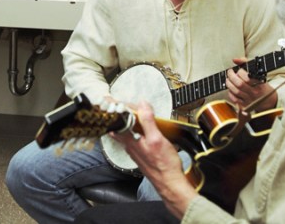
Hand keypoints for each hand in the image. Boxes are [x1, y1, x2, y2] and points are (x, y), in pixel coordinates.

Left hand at [113, 102, 196, 218]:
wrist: (170, 183)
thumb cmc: (164, 165)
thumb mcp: (156, 139)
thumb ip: (148, 121)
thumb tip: (142, 105)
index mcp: (130, 141)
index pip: (117, 122)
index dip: (116, 111)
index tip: (114, 101)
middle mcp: (130, 147)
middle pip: (119, 128)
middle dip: (120, 117)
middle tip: (121, 105)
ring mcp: (135, 152)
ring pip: (126, 134)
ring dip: (128, 124)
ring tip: (132, 114)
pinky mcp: (142, 156)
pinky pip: (134, 141)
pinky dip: (135, 132)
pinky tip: (142, 131)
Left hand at [226, 57, 277, 110]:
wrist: (268, 100)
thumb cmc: (261, 84)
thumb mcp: (257, 72)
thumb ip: (246, 63)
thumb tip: (235, 59)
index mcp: (259, 83)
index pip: (247, 77)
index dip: (240, 72)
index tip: (237, 69)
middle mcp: (255, 92)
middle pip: (240, 84)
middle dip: (231, 76)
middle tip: (230, 72)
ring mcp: (250, 99)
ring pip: (236, 91)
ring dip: (229, 83)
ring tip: (228, 79)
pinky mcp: (245, 105)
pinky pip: (234, 99)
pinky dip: (230, 92)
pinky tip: (230, 88)